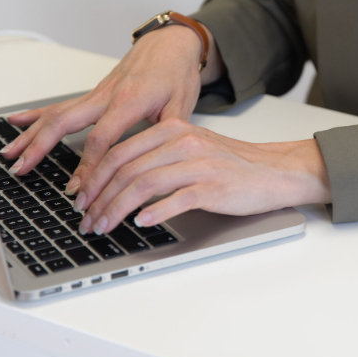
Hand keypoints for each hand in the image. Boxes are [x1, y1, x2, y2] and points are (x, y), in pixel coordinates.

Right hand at [0, 23, 223, 189]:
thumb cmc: (177, 72)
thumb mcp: (182, 105)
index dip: (88, 166)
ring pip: (56, 114)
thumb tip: (160, 163)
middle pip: (64, 122)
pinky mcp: (93, 94)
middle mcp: (106, 96)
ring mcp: (96, 94)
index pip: (101, 139)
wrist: (171, 43)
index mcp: (129, 101)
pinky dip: (36, 114)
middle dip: (39, 148)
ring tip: (9, 153)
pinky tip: (16, 122)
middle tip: (21, 170)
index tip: (78, 190)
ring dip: (30, 134)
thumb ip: (169, 134)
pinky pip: (60, 105)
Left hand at [72, 118, 330, 234]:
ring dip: (117, 209)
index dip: (94, 178)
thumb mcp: (192, 149)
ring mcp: (198, 165)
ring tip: (104, 226)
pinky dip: (154, 212)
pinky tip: (141, 223)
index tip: (82, 199)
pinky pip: (176, 199)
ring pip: (144, 186)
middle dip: (99, 198)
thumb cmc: (234, 165)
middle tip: (86, 219)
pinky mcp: (213, 187)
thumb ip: (158, 157)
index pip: (121, 152)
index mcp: (173, 130)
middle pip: (126, 170)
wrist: (276, 170)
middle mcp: (183, 143)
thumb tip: (119, 180)